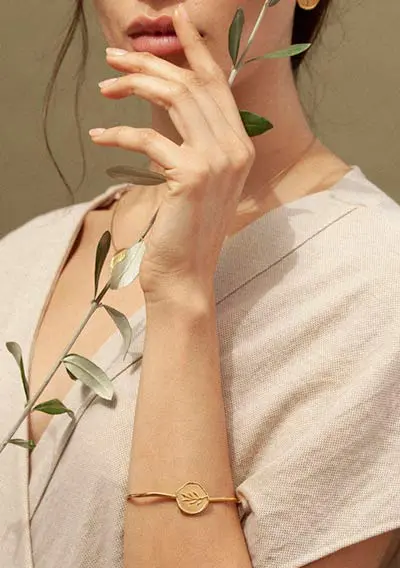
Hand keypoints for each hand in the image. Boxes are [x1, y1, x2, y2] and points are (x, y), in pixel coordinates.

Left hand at [90, 5, 254, 304]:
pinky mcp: (192, 176)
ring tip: (105, 85)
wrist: (187, 275)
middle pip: (192, 84)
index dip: (194, 48)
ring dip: (134, 84)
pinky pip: (149, 139)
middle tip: (114, 56)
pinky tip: (99, 136)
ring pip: (175, 98)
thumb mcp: (199, 179)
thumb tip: (171, 106)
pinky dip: (118, 133)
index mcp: (240, 146)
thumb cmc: (187, 230)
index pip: (218, 84)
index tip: (173, 18)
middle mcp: (236, 148)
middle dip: (150, 61)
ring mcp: (218, 161)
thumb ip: (196, 142)